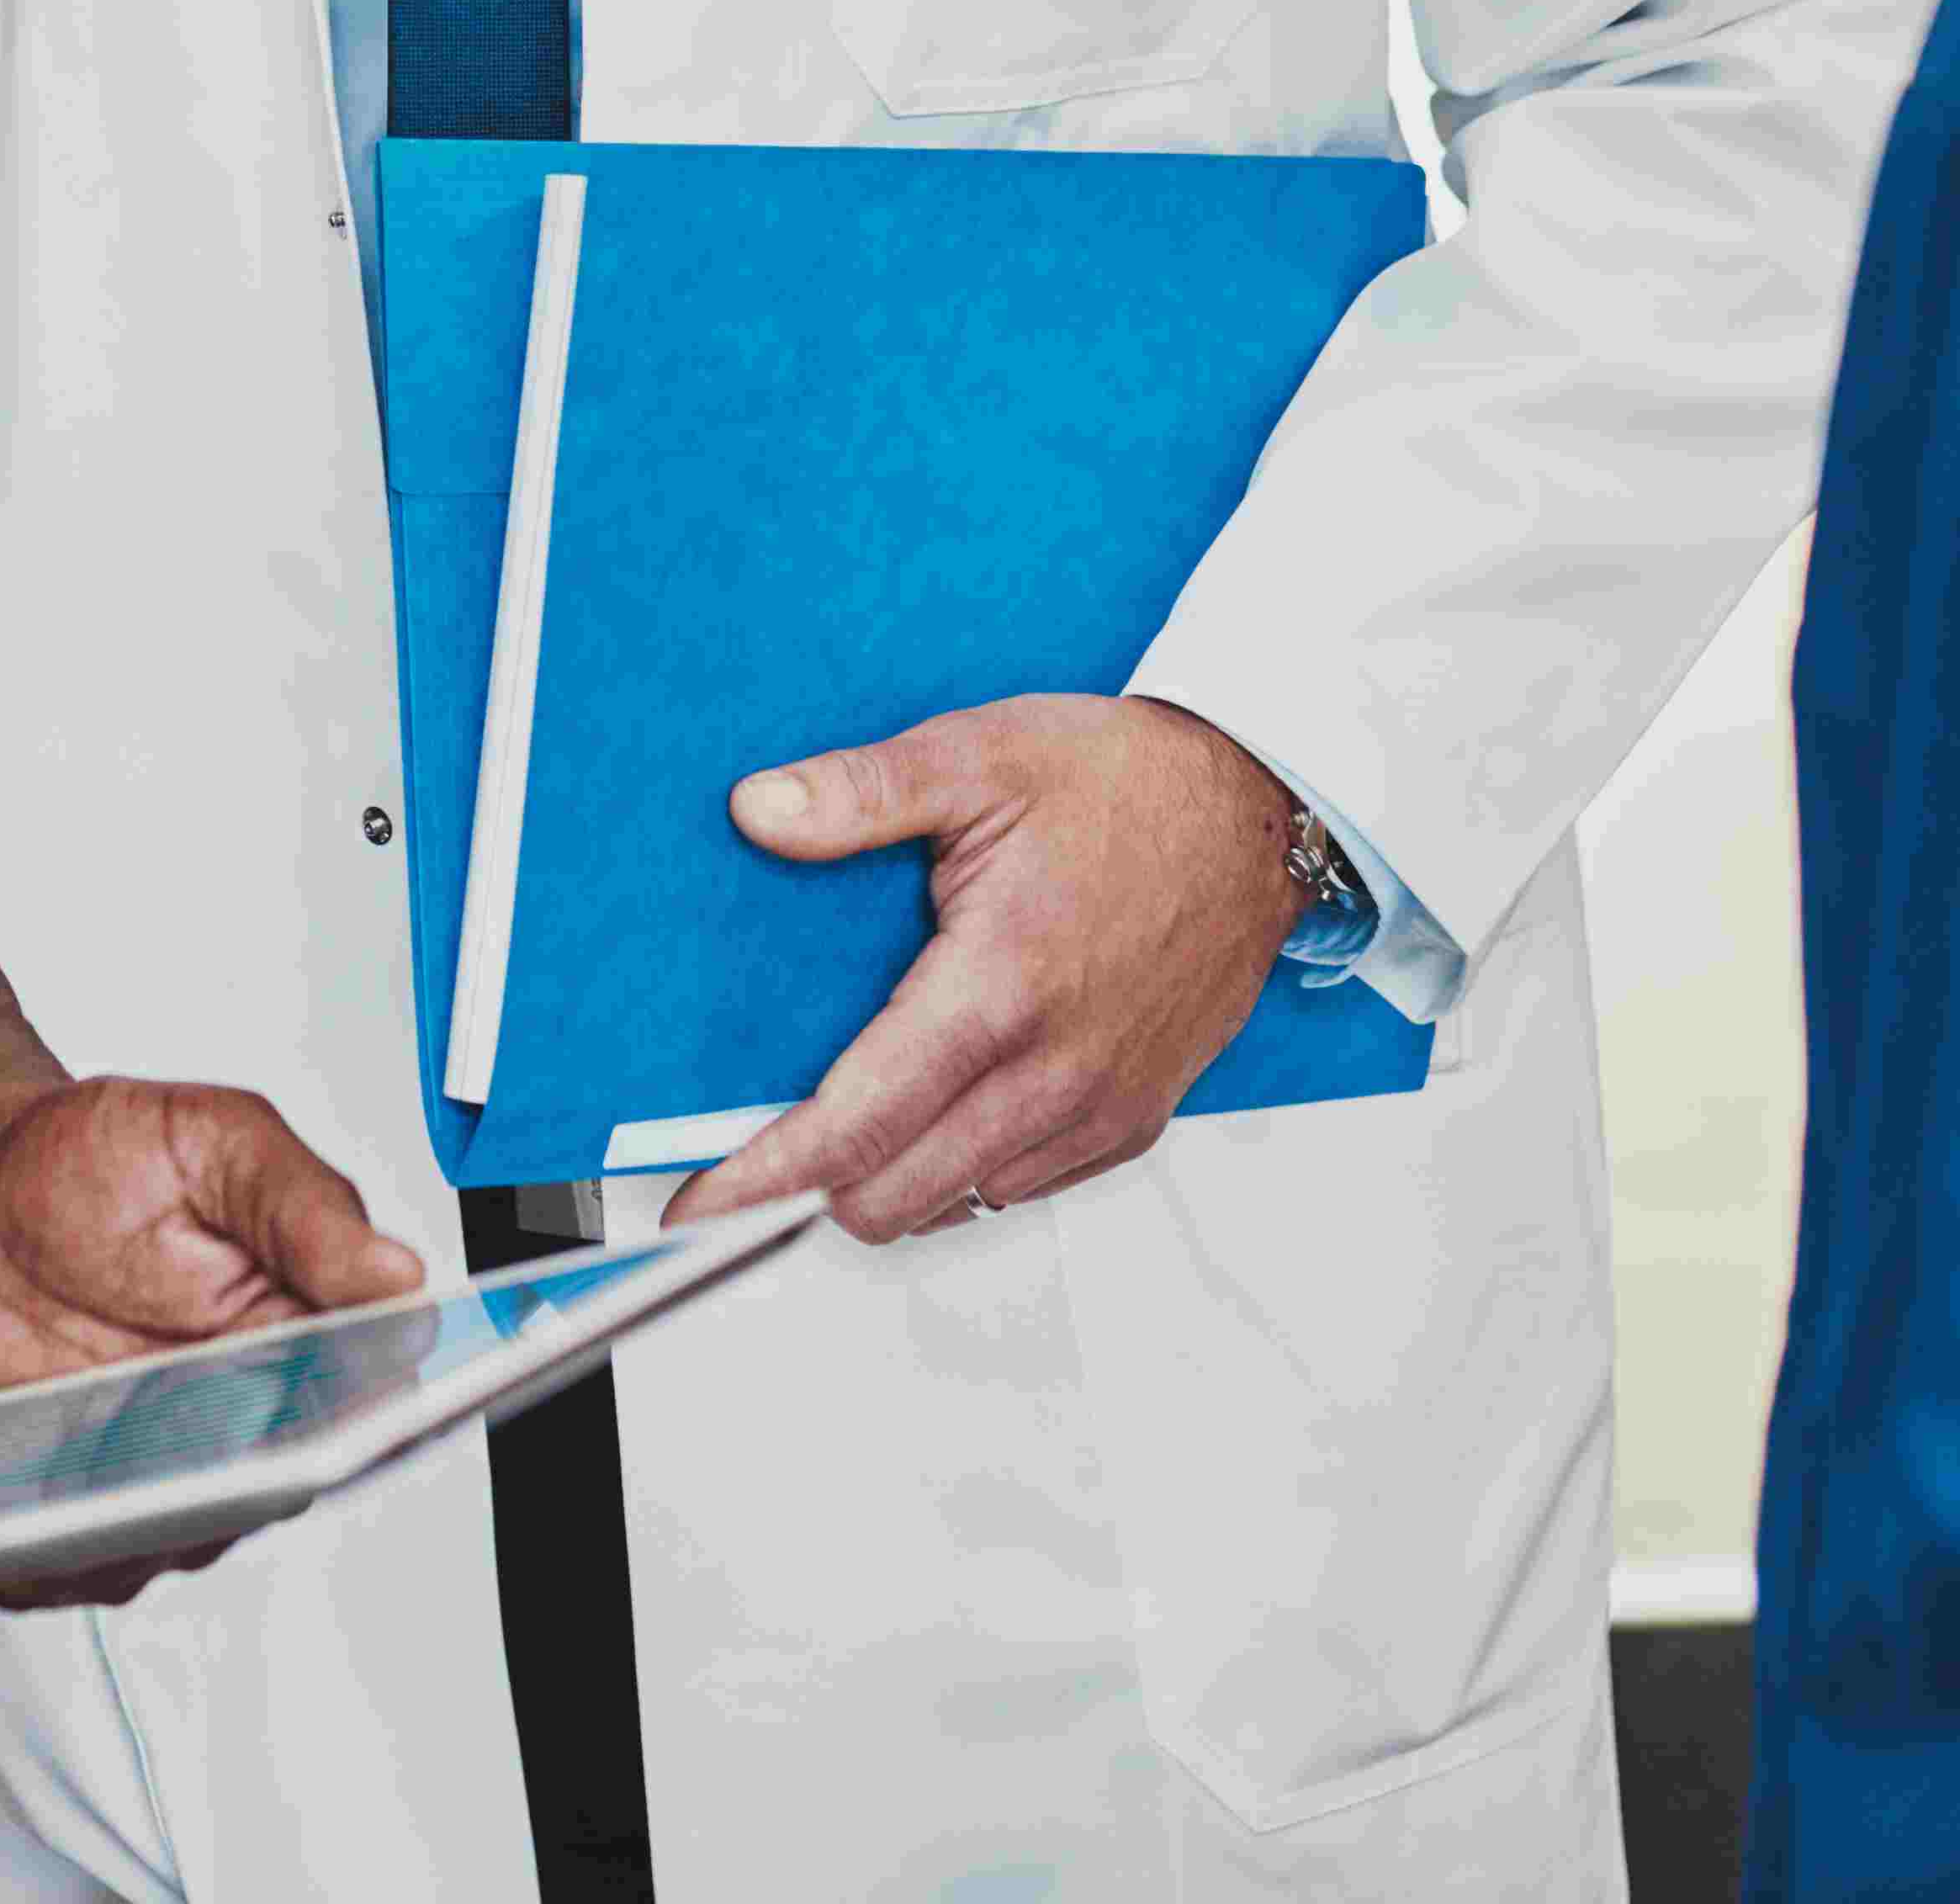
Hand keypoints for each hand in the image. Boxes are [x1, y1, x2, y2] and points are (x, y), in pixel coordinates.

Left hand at [0, 1076, 424, 1608]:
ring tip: (111, 1466)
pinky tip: (23, 1496)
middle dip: (248, 1473)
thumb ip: (303, 1209)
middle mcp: (233, 1431)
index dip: (367, 1424)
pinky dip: (40, 1542)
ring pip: (168, 1543)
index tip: (348, 1412)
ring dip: (144, 1511)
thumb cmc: (95, 1165)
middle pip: (270, 1493)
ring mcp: (145, 1483)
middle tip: (220, 1435)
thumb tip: (397, 1275)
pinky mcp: (49, 1518)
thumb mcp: (214, 1144)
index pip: (368, 1411)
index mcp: (298, 1343)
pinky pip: (56, 1567)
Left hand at [665, 696, 1309, 1243]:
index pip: (858, 1125)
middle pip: (895, 1195)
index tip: (701, 1201)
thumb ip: (860, 792)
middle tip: (758, 1152)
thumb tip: (759, 811)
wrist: (1258, 809)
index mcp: (1000, 988)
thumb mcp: (979, 757)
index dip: (765, 1178)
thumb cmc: (1128, 782)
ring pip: (958, 1203)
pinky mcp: (1137, 1120)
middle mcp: (1055, 1069)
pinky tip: (941, 1111)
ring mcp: (1101, 1105)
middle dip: (811, 1190)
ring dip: (891, 1181)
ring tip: (850, 1122)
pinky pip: (1023, 1188)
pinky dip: (964, 1174)